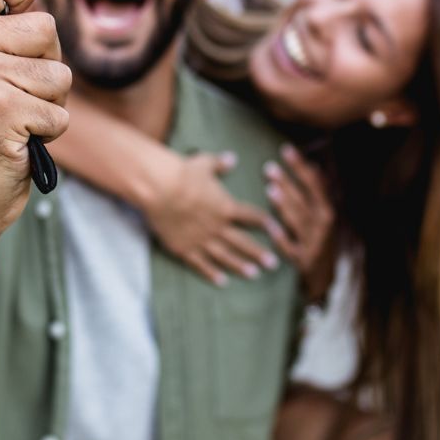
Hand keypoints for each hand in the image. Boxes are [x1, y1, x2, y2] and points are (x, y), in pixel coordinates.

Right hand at [0, 0, 69, 233]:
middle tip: (17, 97)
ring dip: (51, 104)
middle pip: (46, 28)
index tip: (21, 18)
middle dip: (48, 67)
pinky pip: (59, 111)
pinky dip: (51, 132)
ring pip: (59, 74)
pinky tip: (20, 142)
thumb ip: (0, 31)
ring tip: (18, 121)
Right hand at [147, 152, 276, 286]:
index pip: (252, 216)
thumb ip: (219, 163)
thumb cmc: (182, 173)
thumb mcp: (204, 163)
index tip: (278, 231)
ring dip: (241, 266)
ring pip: (226, 256)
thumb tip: (231, 158)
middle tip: (274, 264)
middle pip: (244, 242)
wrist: (160, 189)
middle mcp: (218, 226)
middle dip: (260, 253)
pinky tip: (222, 281)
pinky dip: (211, 273)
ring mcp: (202, 240)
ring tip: (254, 274)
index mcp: (226, 206)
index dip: (266, 223)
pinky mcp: (184, 248)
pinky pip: (201, 264)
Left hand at [263, 144, 334, 297]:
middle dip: (288, 183)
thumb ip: (318, 192)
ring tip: (270, 191)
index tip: (286, 149)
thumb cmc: (318, 240)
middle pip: (304, 200)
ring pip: (298, 222)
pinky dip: (282, 238)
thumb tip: (313, 165)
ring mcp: (313, 243)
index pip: (314, 183)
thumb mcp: (322, 216)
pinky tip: (270, 228)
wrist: (323, 279)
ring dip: (285, 206)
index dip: (300, 166)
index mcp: (326, 210)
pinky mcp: (303, 261)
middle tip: (269, 168)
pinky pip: (291, 248)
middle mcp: (322, 225)